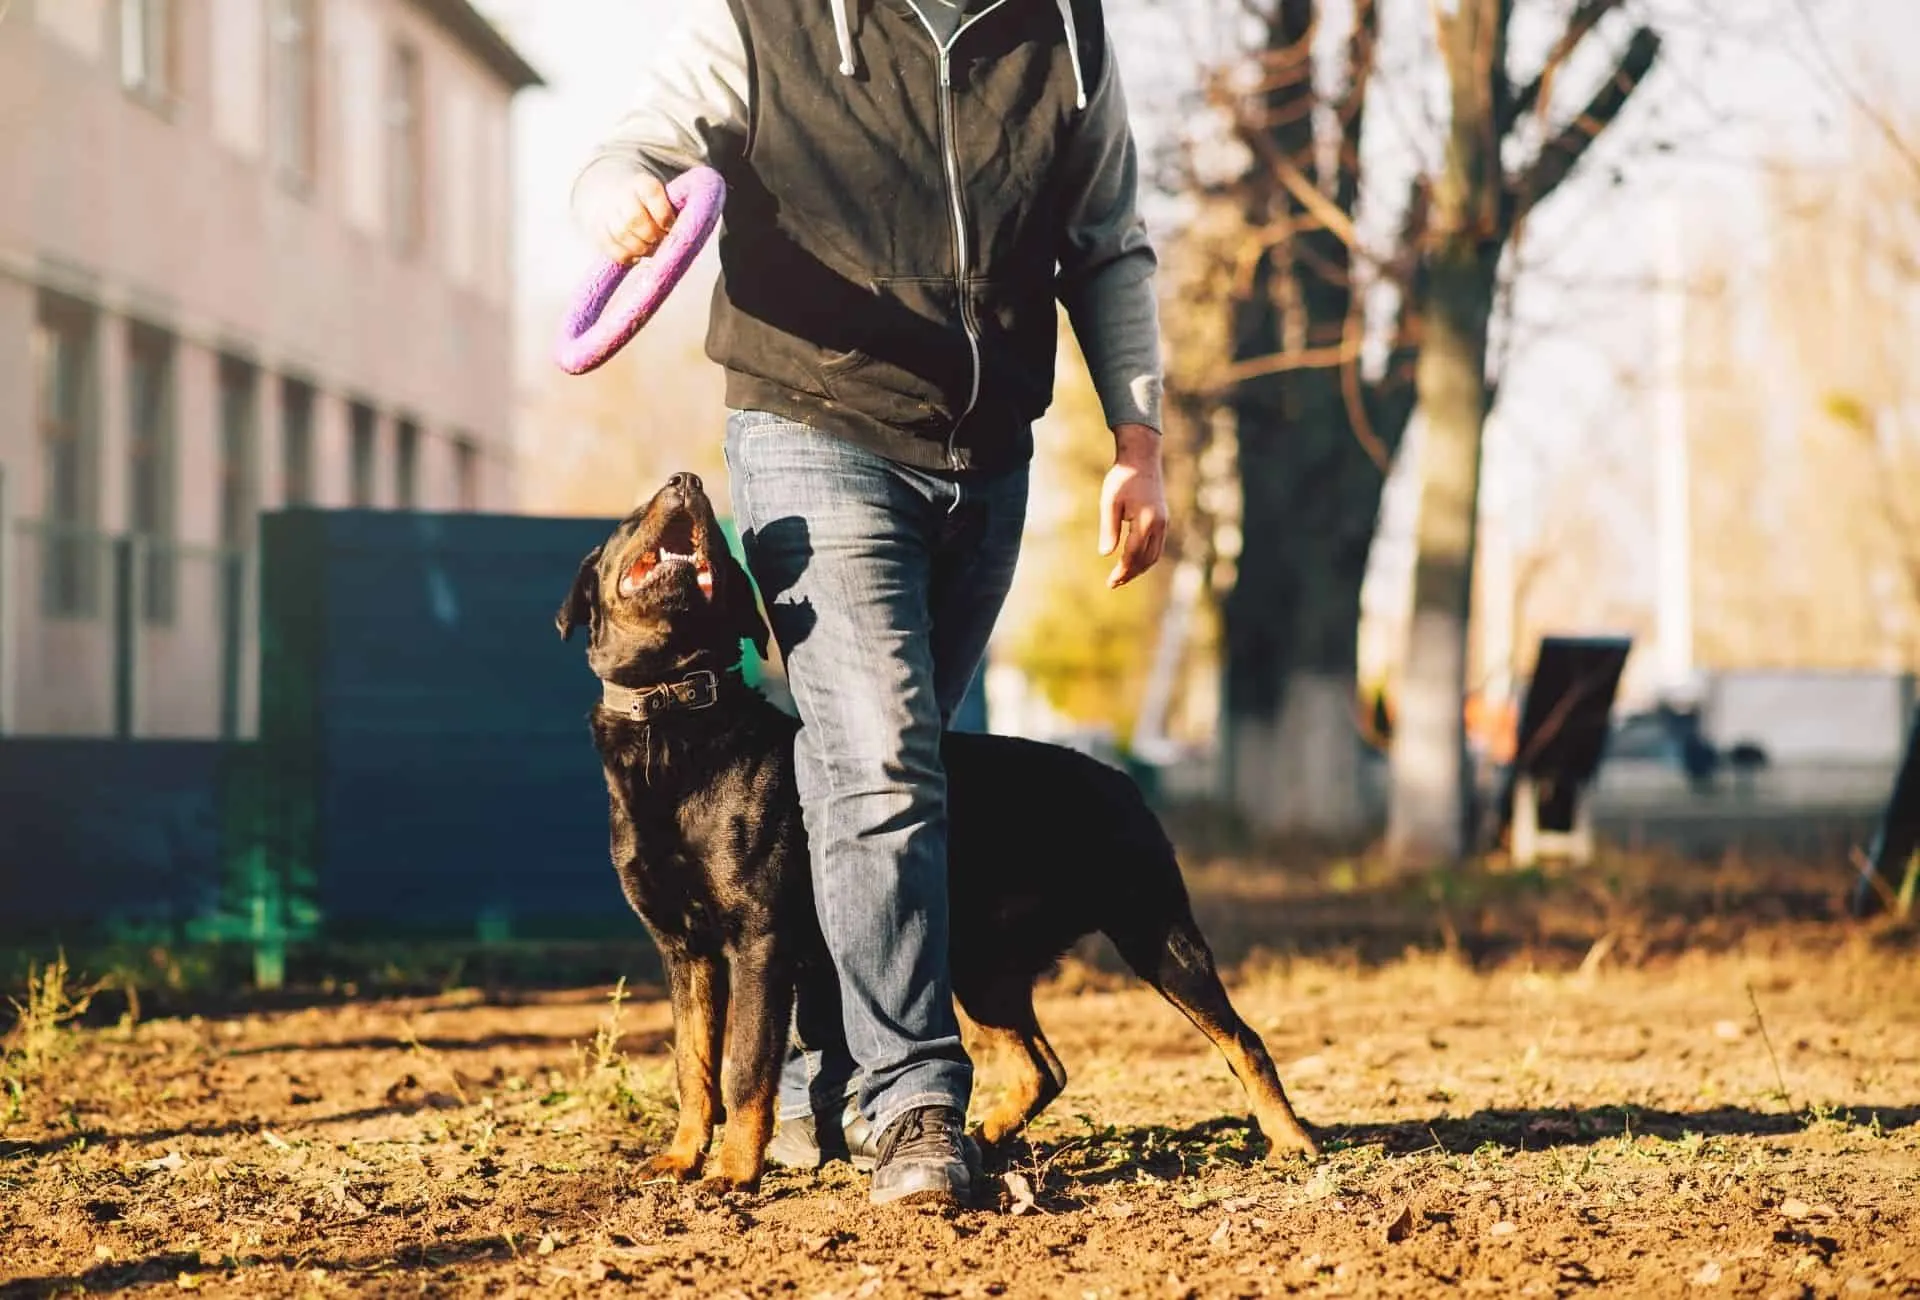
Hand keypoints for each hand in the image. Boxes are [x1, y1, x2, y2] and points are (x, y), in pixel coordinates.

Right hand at [598, 170, 678, 264]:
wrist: (621, 198)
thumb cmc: (656, 207)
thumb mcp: (668, 201)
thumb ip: (678, 213)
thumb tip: (683, 234)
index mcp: (643, 183)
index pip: (652, 193)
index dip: (664, 215)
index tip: (670, 227)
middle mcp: (622, 195)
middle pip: (634, 219)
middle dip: (652, 236)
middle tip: (661, 241)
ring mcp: (607, 212)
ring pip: (622, 234)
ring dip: (641, 248)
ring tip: (651, 248)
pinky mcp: (599, 230)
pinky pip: (611, 248)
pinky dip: (627, 257)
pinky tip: (638, 256)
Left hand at [1097, 423, 1167, 588]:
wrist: (1142, 459)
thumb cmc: (1122, 479)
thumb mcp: (1110, 503)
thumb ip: (1109, 529)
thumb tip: (1106, 554)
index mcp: (1146, 521)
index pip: (1133, 555)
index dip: (1122, 571)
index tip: (1110, 583)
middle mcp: (1159, 525)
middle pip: (1146, 559)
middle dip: (1130, 574)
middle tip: (1114, 584)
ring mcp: (1163, 523)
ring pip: (1154, 555)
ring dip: (1139, 568)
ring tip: (1122, 577)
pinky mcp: (1163, 520)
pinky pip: (1157, 547)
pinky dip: (1146, 558)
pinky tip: (1133, 561)